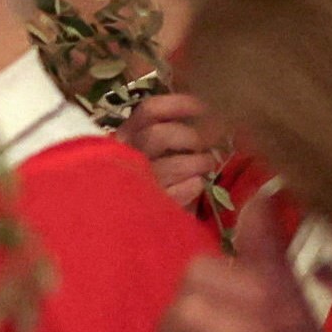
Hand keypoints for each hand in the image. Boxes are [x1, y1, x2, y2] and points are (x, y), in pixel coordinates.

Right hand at [124, 91, 228, 213]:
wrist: (127, 227)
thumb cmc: (148, 181)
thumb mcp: (149, 153)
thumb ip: (167, 135)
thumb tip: (206, 120)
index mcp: (125, 137)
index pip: (149, 110)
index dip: (179, 104)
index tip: (203, 108)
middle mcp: (125, 157)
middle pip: (158, 135)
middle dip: (190, 137)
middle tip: (204, 145)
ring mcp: (136, 184)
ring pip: (174, 165)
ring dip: (199, 162)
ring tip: (207, 166)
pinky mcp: (149, 209)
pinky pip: (184, 189)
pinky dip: (195, 185)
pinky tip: (196, 186)